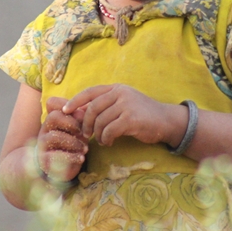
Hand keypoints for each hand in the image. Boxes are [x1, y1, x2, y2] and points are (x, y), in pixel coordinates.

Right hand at [37, 97, 87, 181]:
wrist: (57, 167)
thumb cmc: (71, 143)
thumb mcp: (77, 129)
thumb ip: (80, 119)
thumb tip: (83, 111)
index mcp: (53, 118)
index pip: (52, 103)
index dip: (66, 105)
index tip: (81, 115)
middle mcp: (45, 129)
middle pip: (53, 117)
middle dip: (71, 123)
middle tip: (83, 132)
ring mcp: (43, 144)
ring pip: (54, 136)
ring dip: (73, 142)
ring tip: (85, 149)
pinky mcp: (44, 159)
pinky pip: (55, 155)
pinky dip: (71, 157)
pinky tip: (81, 158)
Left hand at [63, 85, 183, 146]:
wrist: (166, 121)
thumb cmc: (143, 115)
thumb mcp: (123, 104)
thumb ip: (106, 106)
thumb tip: (79, 113)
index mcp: (117, 88)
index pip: (90, 92)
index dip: (75, 101)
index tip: (65, 110)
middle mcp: (121, 93)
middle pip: (93, 108)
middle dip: (86, 124)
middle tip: (87, 135)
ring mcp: (126, 105)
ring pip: (101, 121)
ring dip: (99, 134)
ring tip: (104, 140)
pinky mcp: (131, 119)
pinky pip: (110, 130)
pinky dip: (107, 138)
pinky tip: (110, 142)